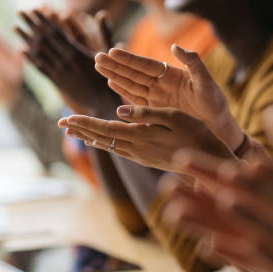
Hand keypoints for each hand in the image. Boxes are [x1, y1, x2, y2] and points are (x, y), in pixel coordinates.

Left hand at [14, 9, 114, 112]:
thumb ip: (104, 31)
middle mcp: (65, 61)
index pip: (56, 32)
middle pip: (44, 39)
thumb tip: (102, 13)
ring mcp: (59, 72)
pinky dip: (31, 59)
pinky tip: (21, 50)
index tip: (34, 9)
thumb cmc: (109, 74)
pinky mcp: (57, 82)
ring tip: (15, 26)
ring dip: (26, 39)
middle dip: (31, 24)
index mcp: (77, 52)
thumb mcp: (108, 52)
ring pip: (39, 53)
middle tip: (19, 11)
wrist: (104, 101)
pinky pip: (41, 69)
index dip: (44, 20)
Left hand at [58, 106, 233, 172]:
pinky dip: (104, 143)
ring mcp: (142, 155)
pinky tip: (99, 141)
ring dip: (89, 136)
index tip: (67, 117)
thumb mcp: (174, 117)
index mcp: (142, 137)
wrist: (211, 161)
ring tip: (73, 131)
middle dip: (81, 129)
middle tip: (61, 122)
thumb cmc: (197, 134)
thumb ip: (146, 114)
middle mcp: (138, 149)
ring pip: (109, 145)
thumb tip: (119, 110)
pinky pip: (119, 150)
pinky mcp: (147, 158)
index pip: (106, 129)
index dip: (86, 123)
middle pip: (102, 138)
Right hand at [94, 45, 244, 149]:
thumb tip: (175, 46)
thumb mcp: (206, 82)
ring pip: (132, 84)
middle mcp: (162, 83)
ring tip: (98, 66)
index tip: (112, 50)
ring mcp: (157, 97)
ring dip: (115, 75)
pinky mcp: (156, 110)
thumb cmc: (215, 102)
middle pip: (134, 73)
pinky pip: (136, 99)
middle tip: (97, 57)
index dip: (129, 59)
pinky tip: (111, 83)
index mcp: (172, 74)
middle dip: (116, 65)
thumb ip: (193, 63)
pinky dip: (123, 91)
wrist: (218, 126)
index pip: (146, 65)